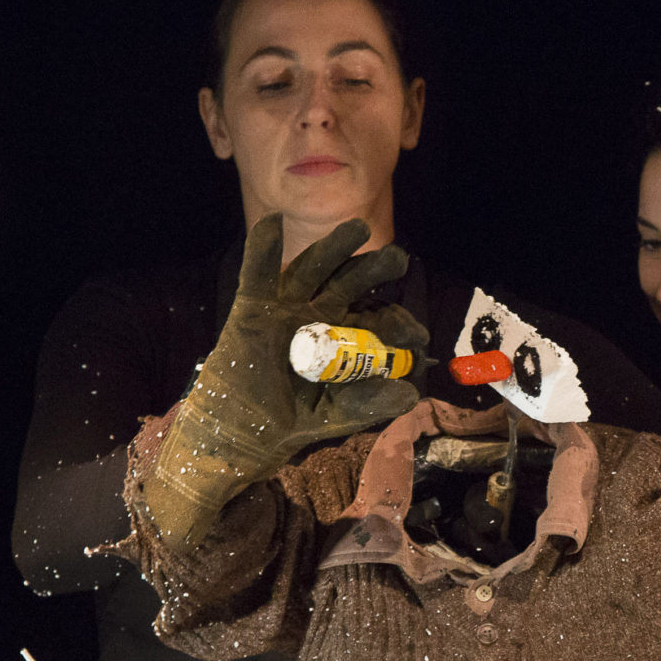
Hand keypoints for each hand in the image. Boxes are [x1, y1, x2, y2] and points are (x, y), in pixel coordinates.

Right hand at [146, 214, 427, 545]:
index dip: (397, 325)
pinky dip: (262, 250)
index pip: (375, 322)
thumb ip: (370, 403)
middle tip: (399, 259)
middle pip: (348, 283)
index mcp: (341, 339)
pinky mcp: (253, 312)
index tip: (419, 336)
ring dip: (334, 249)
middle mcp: (317, 317)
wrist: (242, 437)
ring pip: (312, 270)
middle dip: (373, 269)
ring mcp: (285, 310)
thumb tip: (410, 394)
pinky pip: (257, 277)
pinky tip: (273, 224)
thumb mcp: (336, 415)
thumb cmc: (289, 422)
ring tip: (358, 230)